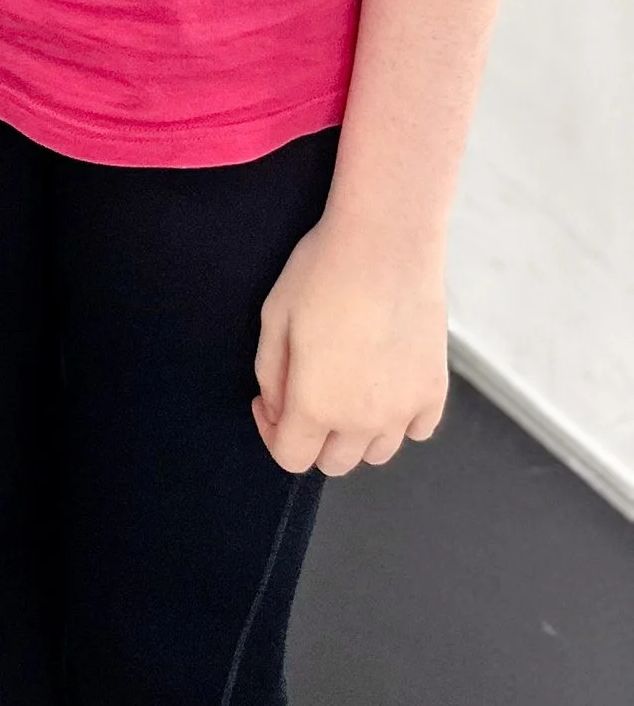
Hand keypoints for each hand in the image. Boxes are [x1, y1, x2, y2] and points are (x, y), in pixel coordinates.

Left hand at [253, 218, 447, 474]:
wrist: (386, 242)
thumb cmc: (323, 272)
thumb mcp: (274, 317)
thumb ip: (271, 375)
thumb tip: (278, 407)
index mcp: (317, 406)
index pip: (291, 458)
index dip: (271, 433)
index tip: (269, 401)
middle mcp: (364, 421)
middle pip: (335, 463)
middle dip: (313, 437)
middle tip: (306, 392)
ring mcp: (405, 409)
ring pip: (377, 452)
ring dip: (356, 433)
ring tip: (347, 386)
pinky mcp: (436, 391)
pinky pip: (416, 429)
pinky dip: (399, 420)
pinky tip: (385, 384)